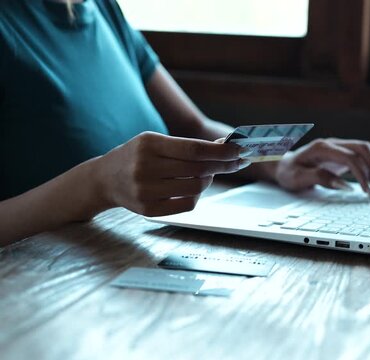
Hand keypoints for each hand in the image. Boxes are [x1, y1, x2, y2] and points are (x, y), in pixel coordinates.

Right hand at [94, 132, 250, 215]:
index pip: (195, 150)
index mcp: (149, 144)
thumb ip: (188, 146)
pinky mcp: (148, 210)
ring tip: (206, 173)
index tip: (241, 150)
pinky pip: (187, 205)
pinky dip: (196, 195)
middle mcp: (145, 168)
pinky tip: (192, 188)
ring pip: (195, 187)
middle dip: (224, 165)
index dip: (222, 151)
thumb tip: (225, 147)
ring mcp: (145, 191)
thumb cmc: (138, 156)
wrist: (105, 179)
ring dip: (209, 179)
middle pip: (198, 169)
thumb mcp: (156, 142)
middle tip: (237, 161)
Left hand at [274, 138, 369, 194]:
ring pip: (365, 151)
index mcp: (322, 148)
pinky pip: (362, 157)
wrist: (283, 166)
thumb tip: (345, 185)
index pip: (350, 157)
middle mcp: (333, 143)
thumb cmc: (289, 173)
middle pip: (363, 148)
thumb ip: (321, 179)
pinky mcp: (342, 154)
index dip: (362, 174)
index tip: (366, 191)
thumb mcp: (299, 179)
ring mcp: (338, 147)